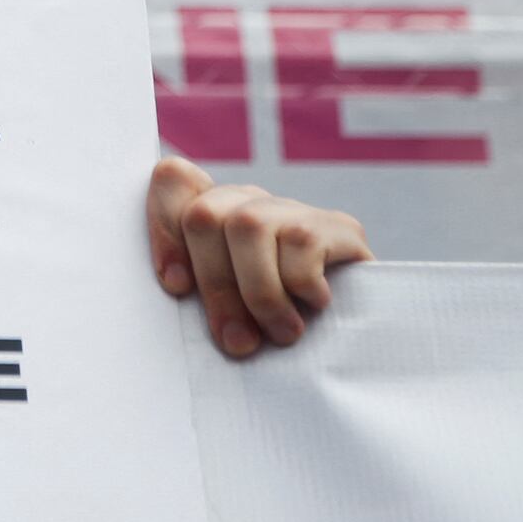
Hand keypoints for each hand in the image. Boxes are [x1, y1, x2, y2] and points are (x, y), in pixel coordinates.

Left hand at [145, 156, 371, 358]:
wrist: (358, 342)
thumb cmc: (271, 331)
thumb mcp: (227, 311)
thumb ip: (199, 296)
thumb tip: (187, 304)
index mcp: (212, 215)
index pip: (173, 179)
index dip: (164, 228)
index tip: (176, 286)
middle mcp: (250, 202)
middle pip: (205, 215)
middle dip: (215, 285)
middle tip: (236, 340)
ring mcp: (293, 210)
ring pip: (248, 226)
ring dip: (259, 292)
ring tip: (280, 333)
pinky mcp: (338, 227)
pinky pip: (301, 243)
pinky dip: (302, 285)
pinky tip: (315, 308)